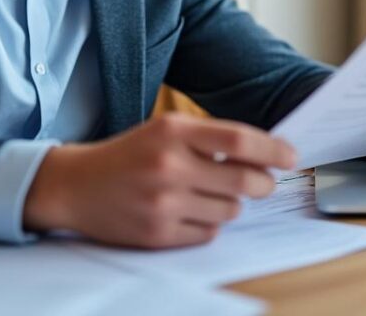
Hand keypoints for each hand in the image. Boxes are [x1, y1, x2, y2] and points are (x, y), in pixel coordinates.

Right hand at [22, 113, 295, 248]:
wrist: (75, 186)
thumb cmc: (128, 156)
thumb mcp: (164, 131)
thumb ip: (209, 140)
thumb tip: (265, 156)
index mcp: (173, 131)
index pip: (239, 141)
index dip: (273, 150)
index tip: (290, 157)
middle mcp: (169, 165)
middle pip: (244, 181)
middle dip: (263, 184)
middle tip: (262, 183)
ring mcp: (163, 202)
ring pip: (230, 211)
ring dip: (230, 205)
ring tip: (208, 195)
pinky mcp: (158, 233)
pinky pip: (208, 234)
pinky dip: (208, 225)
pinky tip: (188, 212)